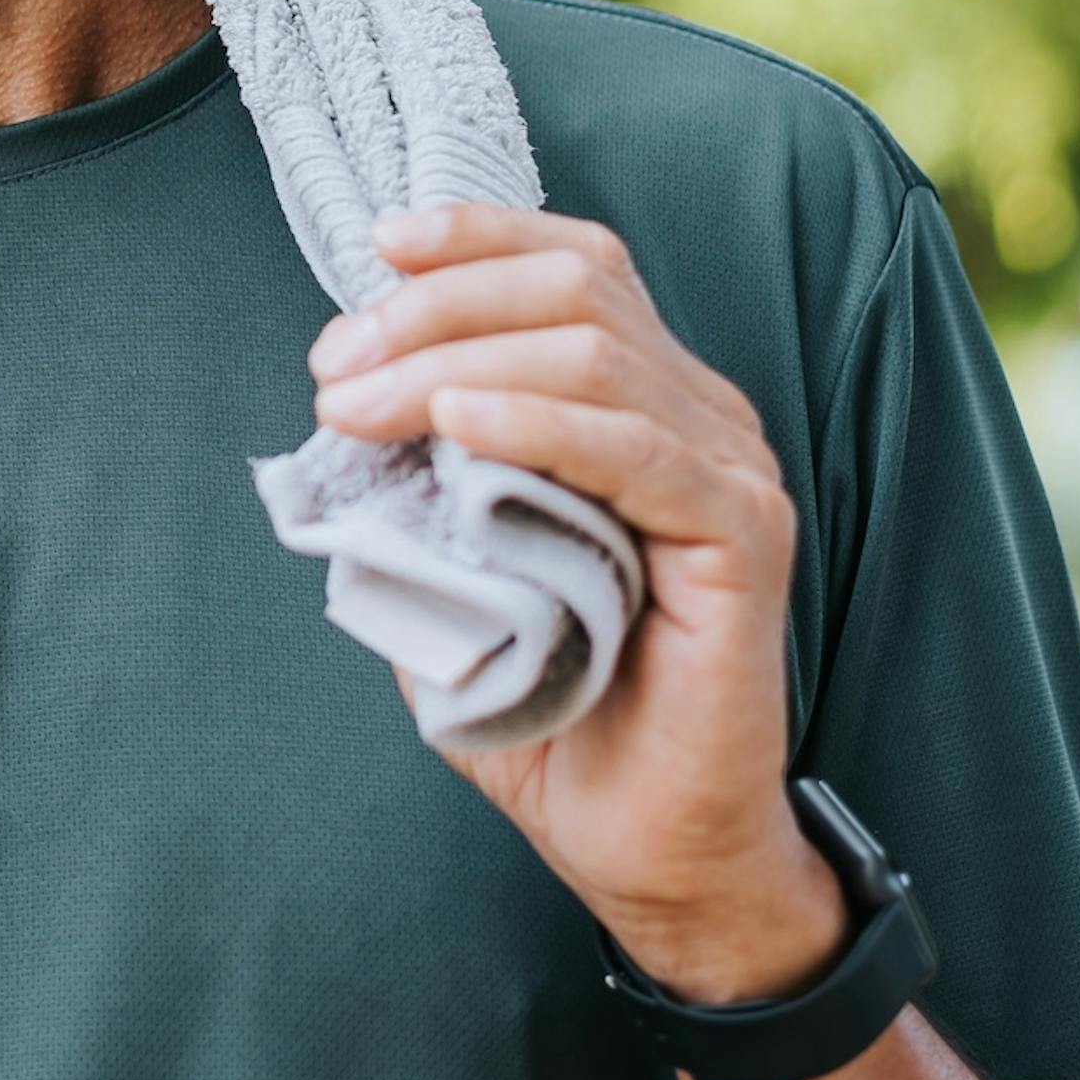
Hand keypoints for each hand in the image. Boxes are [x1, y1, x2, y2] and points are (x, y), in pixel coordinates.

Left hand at [308, 205, 843, 1004]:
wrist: (645, 843)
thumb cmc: (555, 709)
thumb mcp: (457, 572)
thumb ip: (419, 485)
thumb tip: (342, 410)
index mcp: (642, 404)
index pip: (573, 267)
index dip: (477, 237)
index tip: (377, 249)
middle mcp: (699, 417)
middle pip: (574, 290)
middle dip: (436, 306)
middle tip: (336, 367)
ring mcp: (729, 473)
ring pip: (594, 353)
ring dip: (454, 359)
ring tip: (362, 405)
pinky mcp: (744, 539)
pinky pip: (640, 450)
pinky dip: (539, 422)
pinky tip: (460, 424)